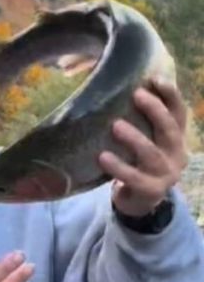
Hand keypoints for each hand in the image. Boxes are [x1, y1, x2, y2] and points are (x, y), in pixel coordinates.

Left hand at [100, 78, 188, 216]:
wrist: (140, 202)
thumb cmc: (138, 164)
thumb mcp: (146, 142)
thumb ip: (141, 122)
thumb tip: (117, 90)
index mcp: (176, 140)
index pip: (179, 114)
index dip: (171, 96)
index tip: (155, 79)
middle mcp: (176, 155)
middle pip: (170, 130)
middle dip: (155, 110)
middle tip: (136, 95)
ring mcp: (165, 174)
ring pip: (152, 153)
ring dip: (135, 138)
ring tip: (116, 125)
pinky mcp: (150, 191)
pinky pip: (133, 177)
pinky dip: (118, 166)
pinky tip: (103, 156)